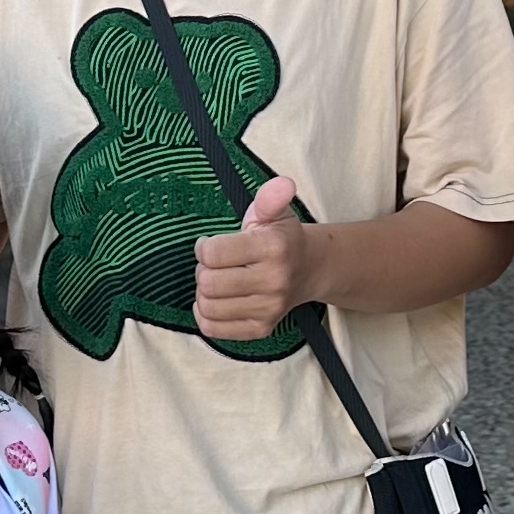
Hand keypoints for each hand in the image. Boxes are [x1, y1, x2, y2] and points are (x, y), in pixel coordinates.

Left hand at [195, 174, 327, 340]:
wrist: (310, 269)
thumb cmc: (282, 238)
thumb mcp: (275, 212)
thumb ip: (271, 196)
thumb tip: (283, 184)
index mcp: (272, 248)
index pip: (212, 253)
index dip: (203, 247)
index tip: (210, 244)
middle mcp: (273, 281)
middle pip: (208, 282)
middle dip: (202, 270)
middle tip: (214, 264)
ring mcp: (268, 308)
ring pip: (208, 307)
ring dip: (204, 293)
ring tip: (216, 281)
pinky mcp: (261, 328)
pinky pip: (214, 329)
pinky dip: (205, 316)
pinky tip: (215, 301)